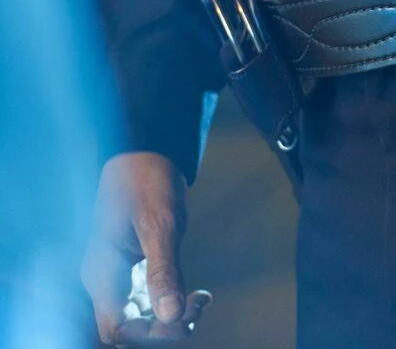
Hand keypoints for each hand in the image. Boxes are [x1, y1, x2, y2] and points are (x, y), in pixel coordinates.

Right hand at [81, 152, 211, 344]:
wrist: (145, 155)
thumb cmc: (146, 182)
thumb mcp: (159, 225)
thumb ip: (163, 271)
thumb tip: (171, 315)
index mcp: (102, 272)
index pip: (115, 328)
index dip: (147, 334)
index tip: (181, 319)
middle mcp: (106, 280)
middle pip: (129, 328)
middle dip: (164, 328)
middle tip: (197, 307)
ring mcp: (121, 276)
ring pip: (142, 318)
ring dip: (173, 317)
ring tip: (201, 300)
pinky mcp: (136, 269)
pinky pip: (152, 299)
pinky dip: (176, 301)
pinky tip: (200, 293)